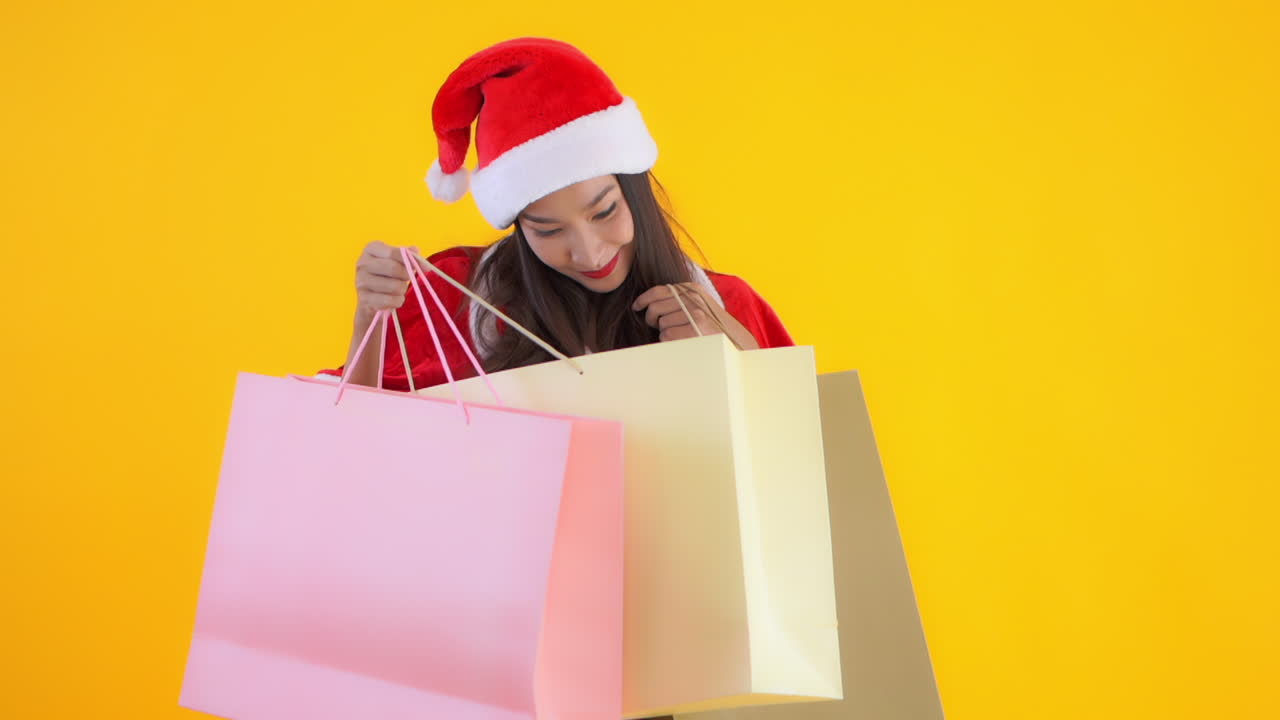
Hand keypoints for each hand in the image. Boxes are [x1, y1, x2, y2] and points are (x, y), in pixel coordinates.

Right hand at [354, 241, 413, 323]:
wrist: (372, 295)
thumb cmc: (388, 273)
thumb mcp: (399, 260)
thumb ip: (411, 256)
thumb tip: (422, 261)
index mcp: (371, 248)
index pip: (393, 252)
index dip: (408, 260)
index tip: (414, 266)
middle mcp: (362, 263)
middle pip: (394, 268)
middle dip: (406, 275)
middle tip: (407, 278)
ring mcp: (361, 281)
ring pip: (394, 286)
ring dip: (402, 289)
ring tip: (398, 288)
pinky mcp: (364, 298)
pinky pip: (390, 300)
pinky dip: (398, 301)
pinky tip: (394, 298)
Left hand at [632, 283, 758, 348]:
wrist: (733, 338)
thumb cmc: (709, 323)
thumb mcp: (696, 302)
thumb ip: (676, 298)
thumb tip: (649, 302)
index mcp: (691, 289)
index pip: (659, 291)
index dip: (643, 299)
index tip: (636, 306)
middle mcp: (692, 299)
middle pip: (655, 308)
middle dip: (650, 318)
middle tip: (653, 324)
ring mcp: (693, 314)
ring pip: (661, 324)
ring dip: (664, 332)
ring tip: (678, 333)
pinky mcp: (693, 330)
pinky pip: (667, 336)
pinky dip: (669, 341)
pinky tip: (682, 340)